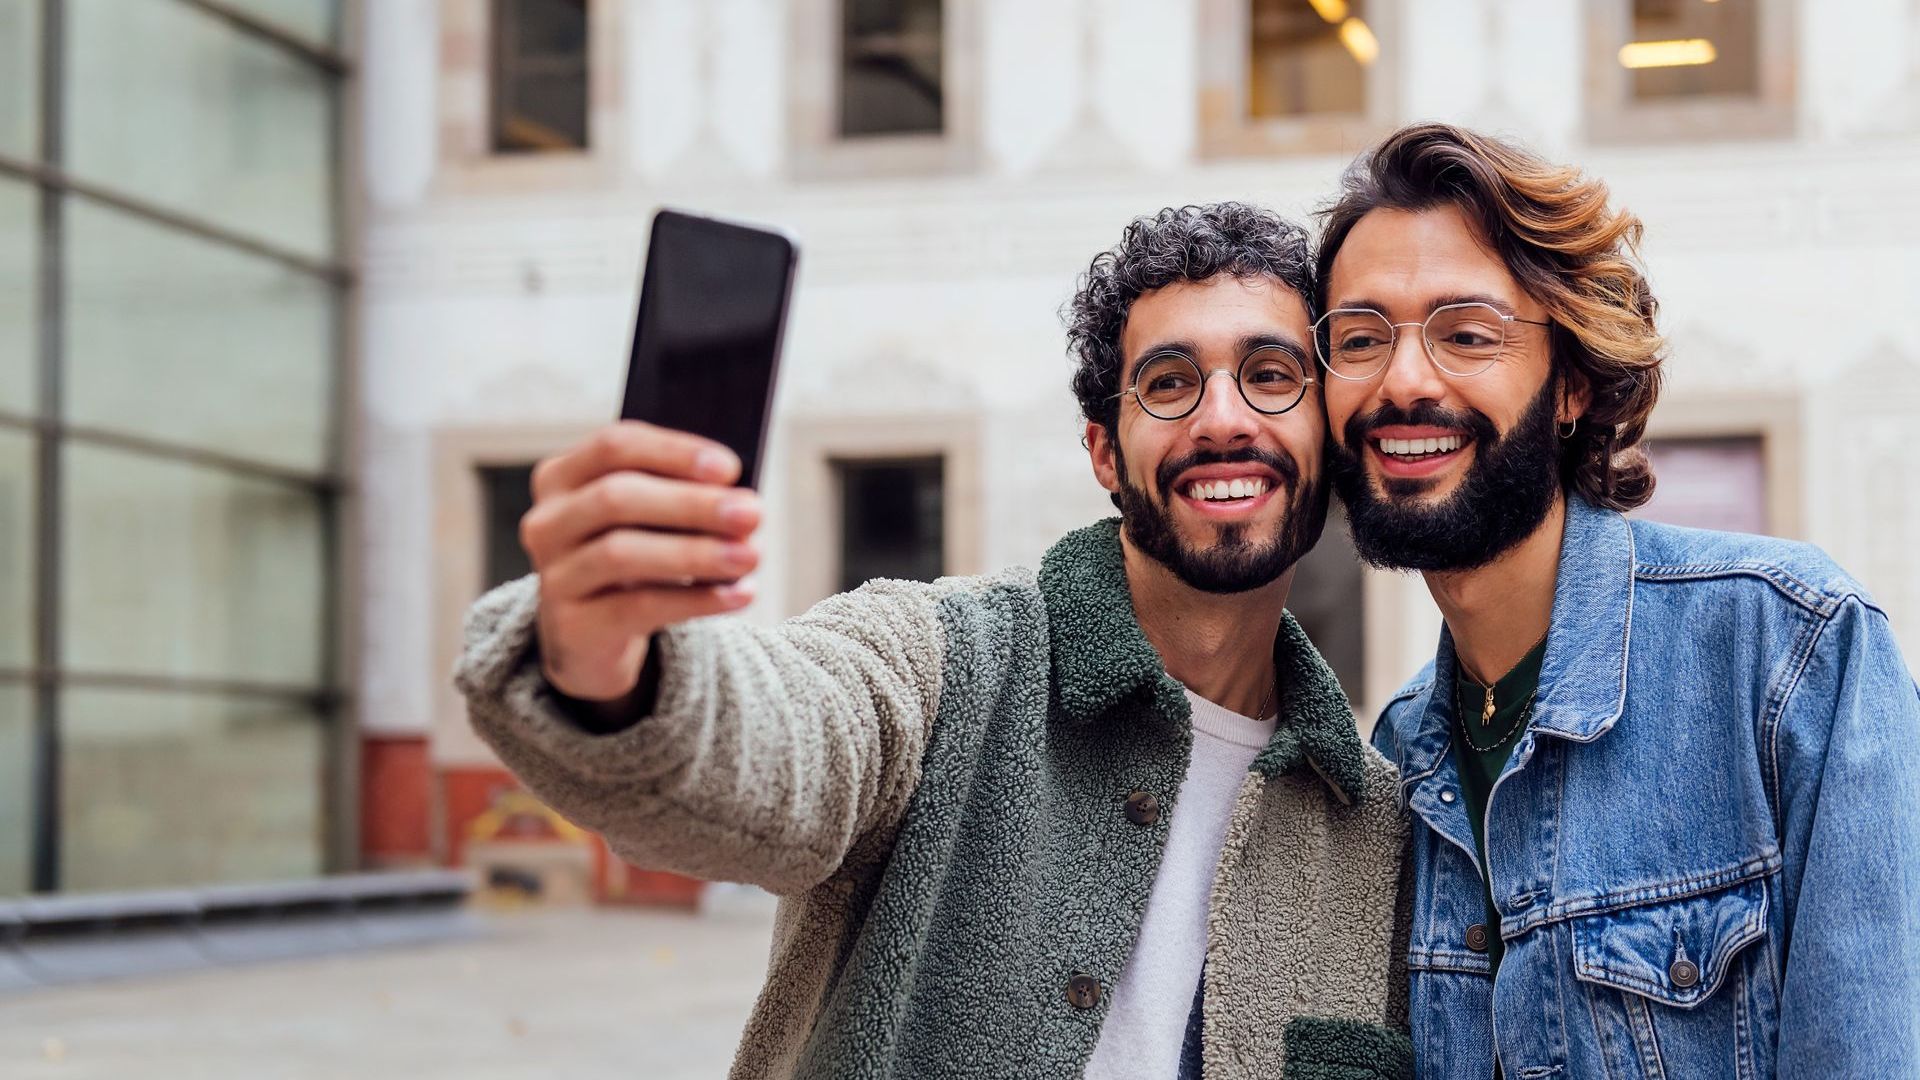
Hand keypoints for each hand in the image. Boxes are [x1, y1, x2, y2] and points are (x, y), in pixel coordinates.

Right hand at [519, 421, 760, 701]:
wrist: (590, 634)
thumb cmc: (633, 554)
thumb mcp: (646, 519)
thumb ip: (678, 496)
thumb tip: (739, 498)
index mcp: (563, 476)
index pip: (614, 446)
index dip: (674, 453)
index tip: (730, 468)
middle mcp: (548, 521)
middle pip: (616, 498)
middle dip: (691, 504)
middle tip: (751, 513)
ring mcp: (553, 575)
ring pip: (622, 554)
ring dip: (696, 553)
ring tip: (750, 556)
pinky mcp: (572, 626)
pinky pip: (638, 607)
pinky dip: (696, 599)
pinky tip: (738, 595)